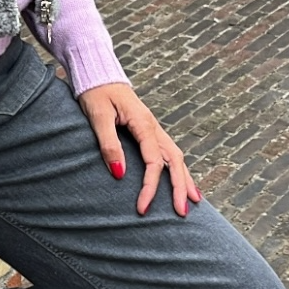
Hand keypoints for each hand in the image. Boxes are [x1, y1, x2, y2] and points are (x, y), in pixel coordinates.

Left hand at [77, 82, 200, 216]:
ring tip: (193, 201)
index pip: (154, 162)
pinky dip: (178, 168)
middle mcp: (153, 127)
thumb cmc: (95, 93)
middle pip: (174, 161)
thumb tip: (120, 174)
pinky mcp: (148, 130)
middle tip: (182, 213)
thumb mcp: (98, 117)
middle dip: (180, 188)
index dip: (150, 187)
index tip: (142, 208)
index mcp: (144, 124)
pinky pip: (168, 152)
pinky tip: (181, 179)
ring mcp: (153, 128)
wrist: (97, 74)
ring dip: (185, 179)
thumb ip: (109, 144)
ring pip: (176, 157)